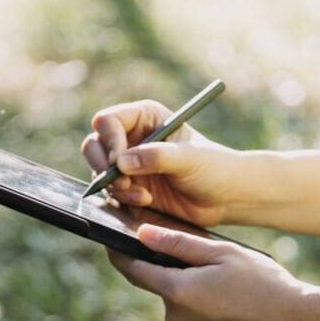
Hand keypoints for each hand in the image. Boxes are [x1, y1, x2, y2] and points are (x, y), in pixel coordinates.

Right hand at [81, 99, 242, 226]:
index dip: (110, 141)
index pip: (109, 121)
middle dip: (103, 166)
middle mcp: (132, 138)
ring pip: (99, 172)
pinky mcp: (131, 188)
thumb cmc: (214, 168)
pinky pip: (111, 193)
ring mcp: (129, 164)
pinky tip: (145, 202)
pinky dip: (122, 199)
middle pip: (94, 145)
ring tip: (142, 196)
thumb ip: (156, 157)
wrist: (225, 197)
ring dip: (115, 187)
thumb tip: (121, 163)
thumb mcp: (189, 159)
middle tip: (123, 182)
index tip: (120, 162)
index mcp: (145, 118)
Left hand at [108, 224, 312, 320]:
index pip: (134, 270)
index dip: (120, 254)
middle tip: (213, 262)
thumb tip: (142, 235)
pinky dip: (209, 312)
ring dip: (196, 293)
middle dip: (179, 272)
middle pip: (165, 287)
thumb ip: (179, 244)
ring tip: (233, 286)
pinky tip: (236, 305)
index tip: (111, 242)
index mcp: (177, 291)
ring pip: (182, 306)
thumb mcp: (222, 253)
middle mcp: (176, 320)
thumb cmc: (263, 283)